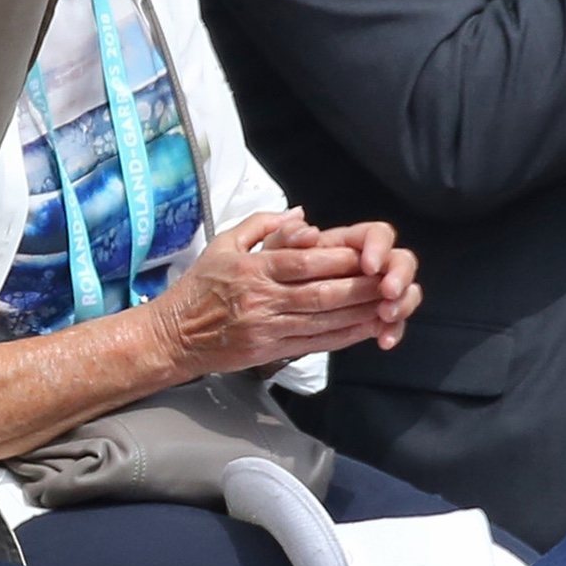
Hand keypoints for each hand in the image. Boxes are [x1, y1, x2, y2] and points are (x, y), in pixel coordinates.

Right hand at [151, 210, 392, 375]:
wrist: (173, 335)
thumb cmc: (197, 287)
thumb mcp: (222, 245)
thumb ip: (261, 225)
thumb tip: (301, 215)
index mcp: (251, 269)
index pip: (304, 261)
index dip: (341, 259)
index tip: (367, 254)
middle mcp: (262, 298)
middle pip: (322, 292)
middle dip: (362, 286)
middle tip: (392, 279)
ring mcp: (267, 327)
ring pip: (324, 319)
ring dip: (361, 312)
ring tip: (389, 303)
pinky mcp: (270, 350)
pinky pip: (315, 343)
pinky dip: (345, 336)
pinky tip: (367, 328)